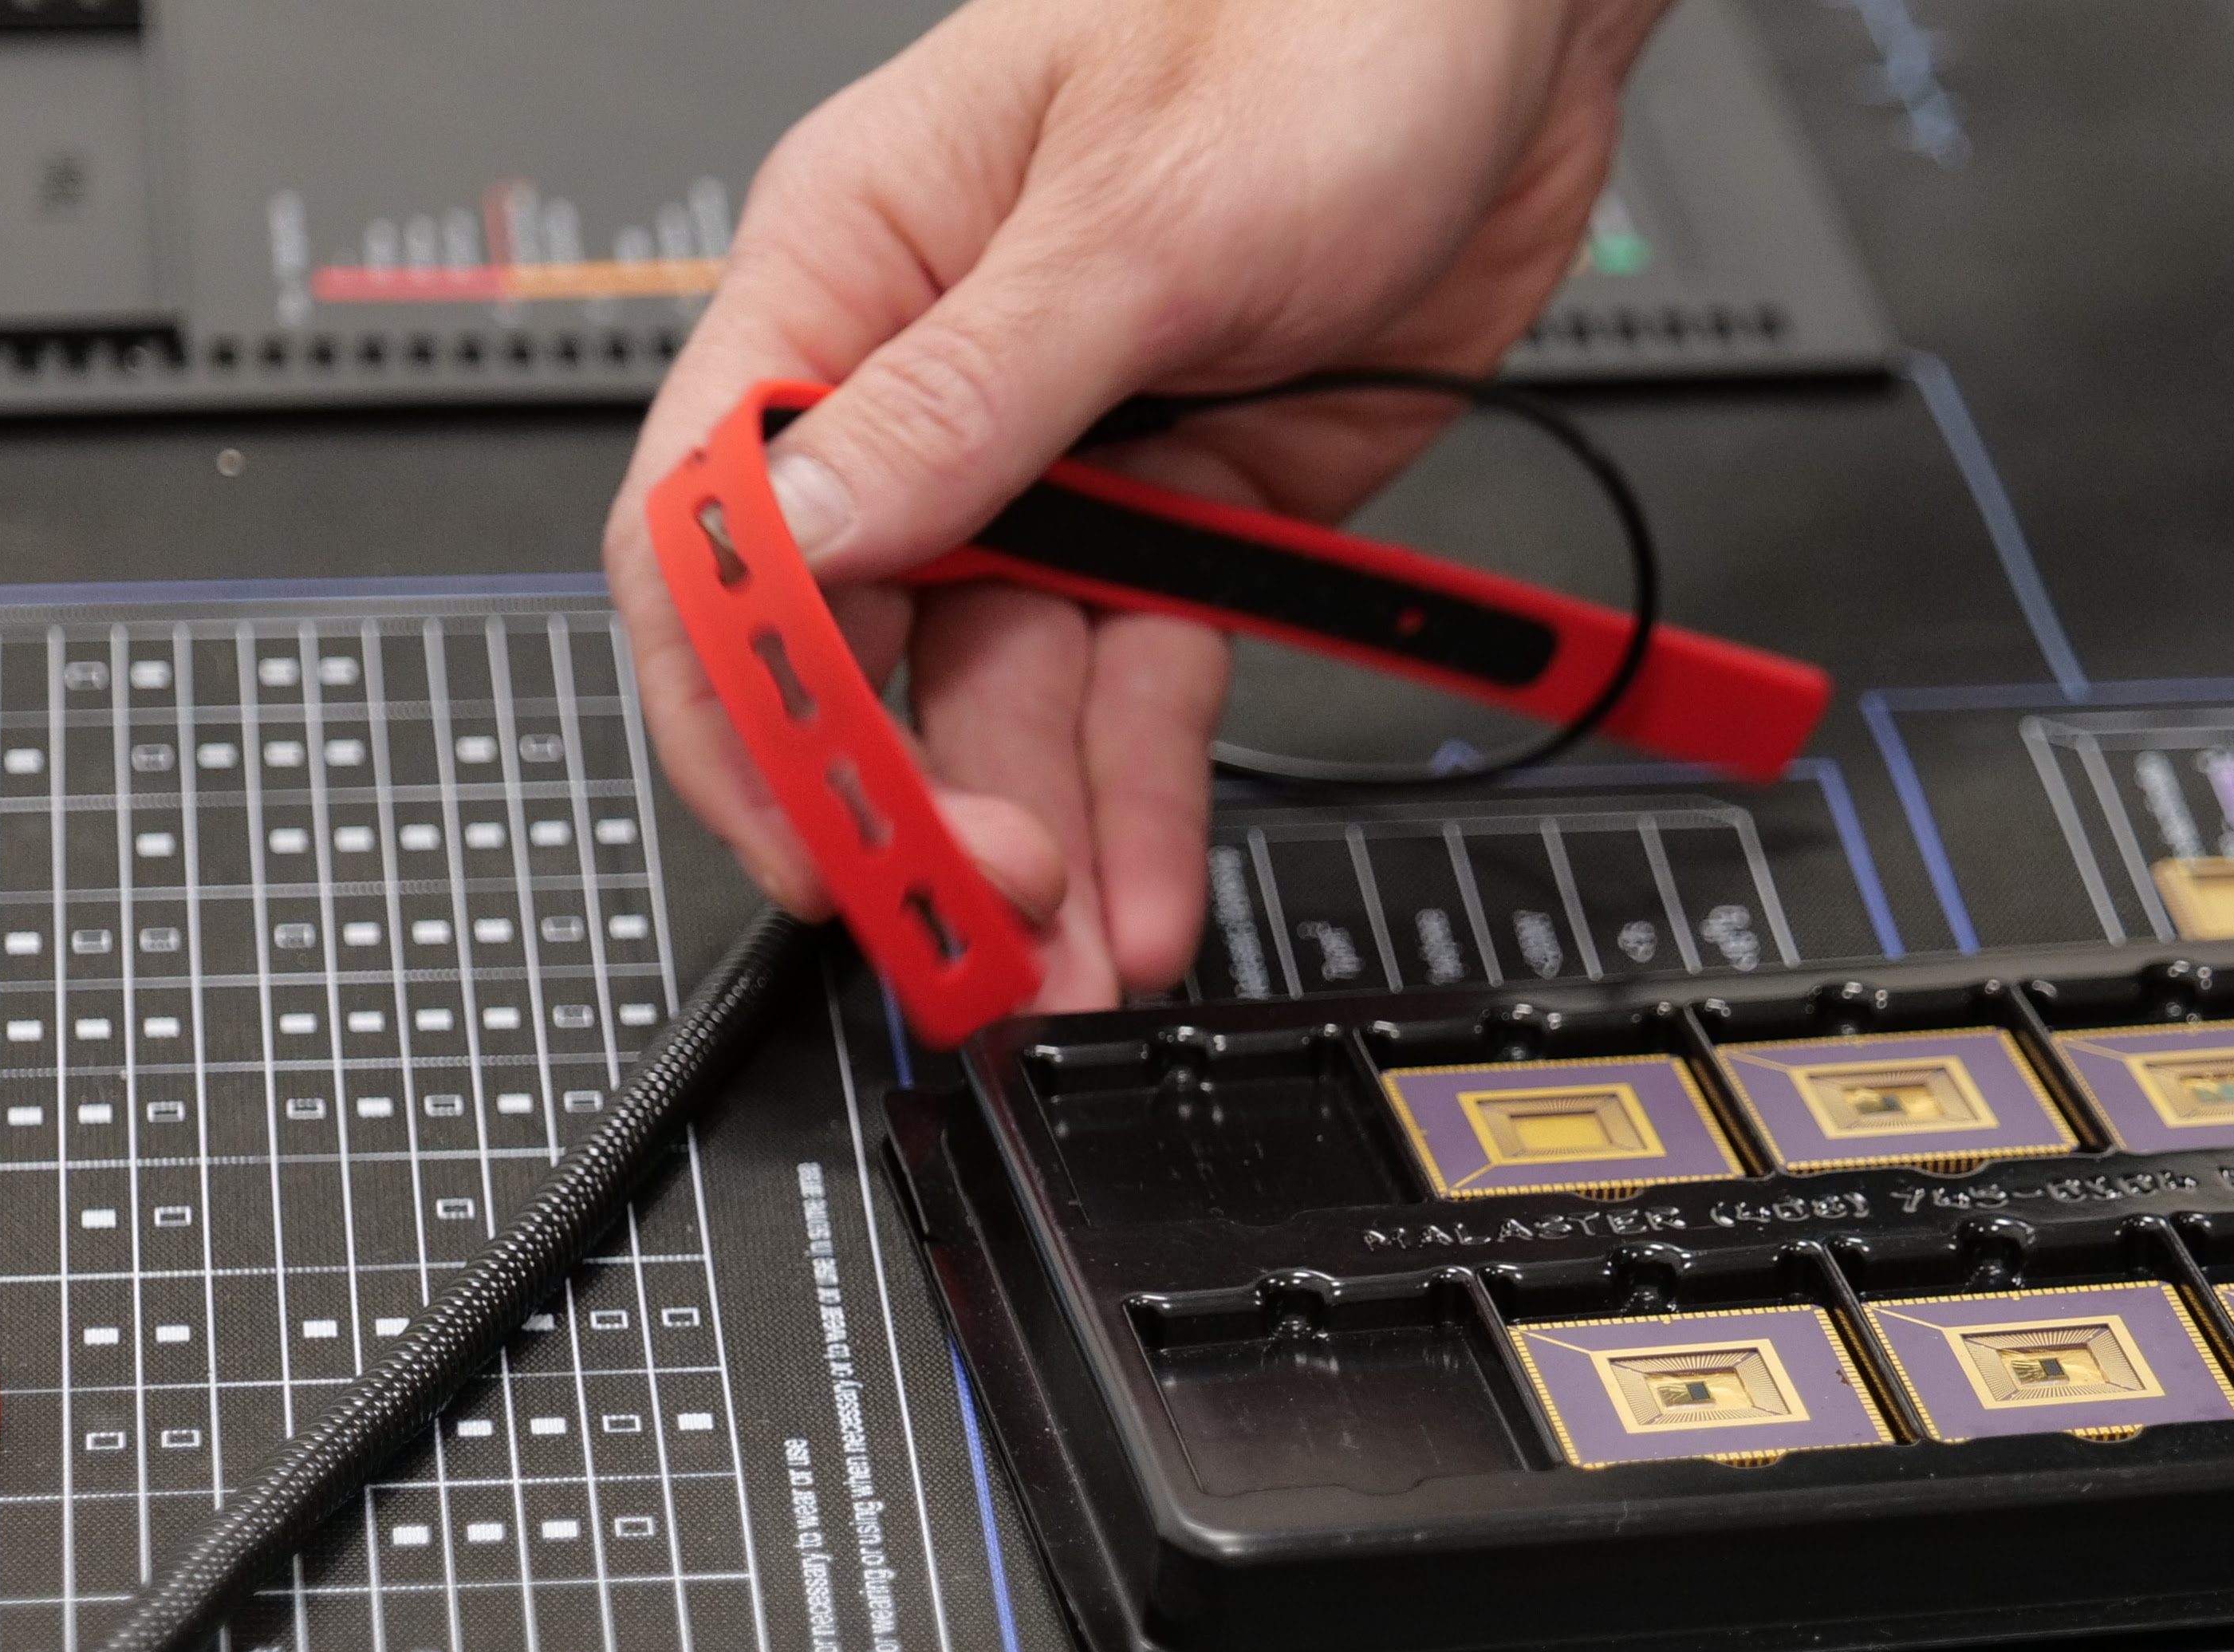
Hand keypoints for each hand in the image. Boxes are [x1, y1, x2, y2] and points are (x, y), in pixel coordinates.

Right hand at [605, 0, 1674, 1009]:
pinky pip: (1139, 685)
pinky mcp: (1189, 520)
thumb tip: (806, 530)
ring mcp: (1065, 466)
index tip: (809, 824)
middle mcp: (939, 387)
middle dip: (901, 806)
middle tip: (960, 939)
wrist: (1510, 27)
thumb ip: (965, 393)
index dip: (746, 691)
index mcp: (857, 268)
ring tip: (1064, 975)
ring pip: (1006, 696)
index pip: (722, 518)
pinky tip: (1144, 897)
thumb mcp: (1137, 218)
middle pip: (861, 645)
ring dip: (1028, 844)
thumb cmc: (1315, 29)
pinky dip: (1140, 799)